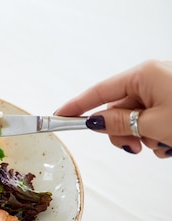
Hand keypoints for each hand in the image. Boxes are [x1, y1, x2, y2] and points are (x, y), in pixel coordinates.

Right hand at [55, 60, 171, 157]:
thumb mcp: (154, 124)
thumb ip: (120, 123)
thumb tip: (97, 121)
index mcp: (144, 74)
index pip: (100, 92)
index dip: (77, 106)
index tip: (60, 115)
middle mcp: (153, 77)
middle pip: (119, 109)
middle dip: (123, 131)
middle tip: (133, 146)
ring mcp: (166, 88)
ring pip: (136, 117)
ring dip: (144, 136)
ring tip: (163, 144)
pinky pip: (152, 117)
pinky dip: (157, 133)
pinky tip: (170, 141)